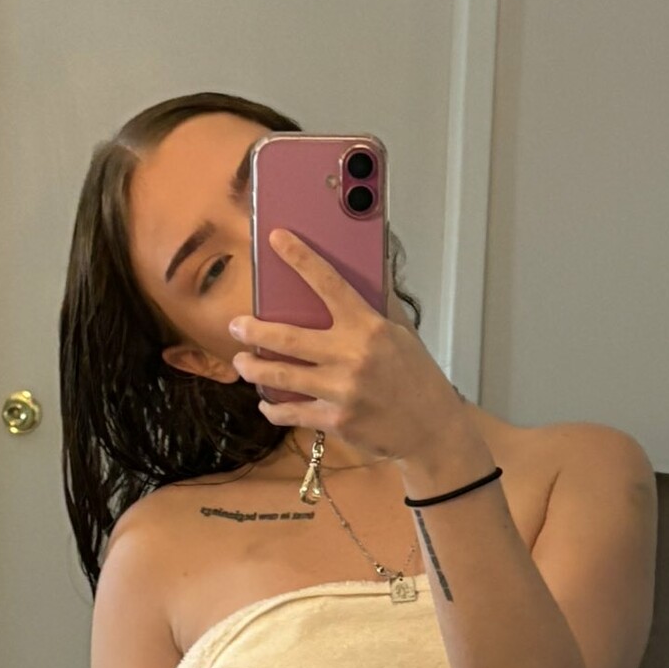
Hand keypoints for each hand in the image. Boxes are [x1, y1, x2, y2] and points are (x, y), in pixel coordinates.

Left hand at [228, 228, 468, 462]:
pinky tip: (266, 402)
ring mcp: (342, 391)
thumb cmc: (417, 378)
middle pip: (287, 338)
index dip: (299, 258)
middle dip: (253, 330)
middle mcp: (351, 356)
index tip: (275, 239)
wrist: (433, 429)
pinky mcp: (336, 421)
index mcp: (368, 327)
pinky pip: (292, 413)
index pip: (328, 283)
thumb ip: (379, 304)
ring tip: (242, 363)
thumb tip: (370, 267)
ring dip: (254, 368)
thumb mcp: (403, 334)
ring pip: (282, 377)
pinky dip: (274, 409)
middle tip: (235, 326)